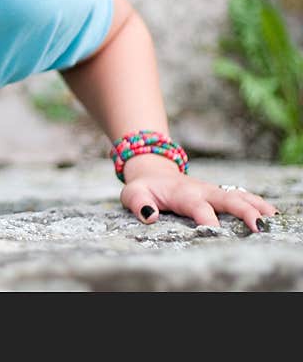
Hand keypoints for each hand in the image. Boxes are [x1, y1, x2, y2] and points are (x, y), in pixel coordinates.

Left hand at [120, 170, 278, 232]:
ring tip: (272, 219)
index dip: (207, 220)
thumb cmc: (143, 188)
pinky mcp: (219, 195)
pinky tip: (272, 215)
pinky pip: (241, 197)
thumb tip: (151, 216)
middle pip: (227, 199)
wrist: (152, 172)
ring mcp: (213, 192)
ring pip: (239, 196)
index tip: (216, 233)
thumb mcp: (133, 193)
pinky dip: (257, 204)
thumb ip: (139, 203)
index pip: (198, 207)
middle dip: (243, 212)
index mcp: (183, 193)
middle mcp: (203, 191)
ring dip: (256, 207)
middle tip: (258, 227)